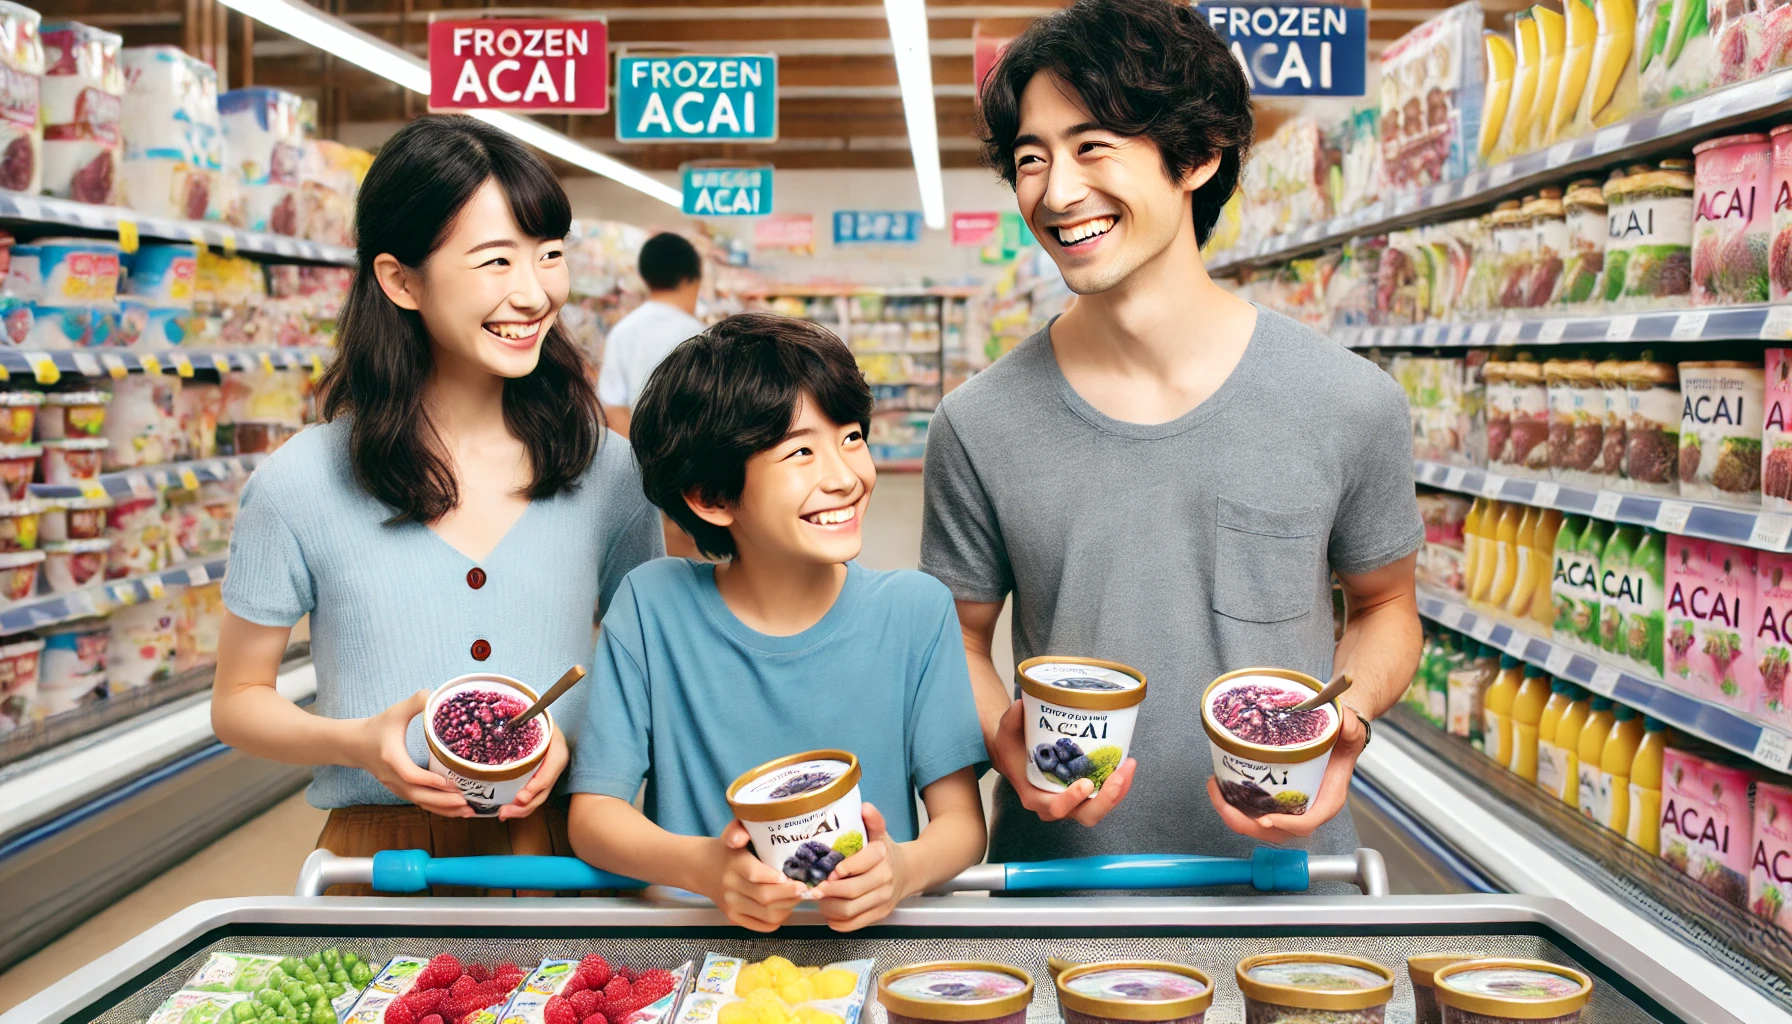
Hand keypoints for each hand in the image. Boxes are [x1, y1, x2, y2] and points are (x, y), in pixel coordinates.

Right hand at [352, 690, 469, 816]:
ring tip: (468, 811)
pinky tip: (455, 809)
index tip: (450, 783)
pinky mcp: (399, 790)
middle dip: (443, 801)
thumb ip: (416, 701)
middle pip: (418, 795)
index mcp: (391, 758)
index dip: (429, 781)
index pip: (410, 775)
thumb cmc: (377, 727)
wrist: (354, 745)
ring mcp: (394, 786)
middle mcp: (392, 776)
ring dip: (443, 809)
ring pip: (420, 803)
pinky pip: (419, 802)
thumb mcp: (396, 711)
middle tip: (467, 803)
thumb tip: (437, 694)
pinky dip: (437, 808)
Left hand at [500, 726, 566, 819]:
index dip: (534, 788)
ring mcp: (549, 773)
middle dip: (524, 806)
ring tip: (503, 814)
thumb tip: (502, 728)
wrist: (543, 716)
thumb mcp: (534, 720)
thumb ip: (521, 724)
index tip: (519, 798)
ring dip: (522, 810)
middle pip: (543, 792)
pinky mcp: (541, 777)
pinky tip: (508, 808)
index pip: (548, 774)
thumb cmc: (537, 718)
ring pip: (539, 798)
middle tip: (504, 812)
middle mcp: (556, 766)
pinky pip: (534, 795)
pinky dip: (522, 805)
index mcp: (557, 752)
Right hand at [705, 820, 805, 932]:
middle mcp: (732, 886)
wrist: (703, 868)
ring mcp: (732, 905)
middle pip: (765, 896)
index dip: (774, 877)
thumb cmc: (727, 850)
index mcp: (735, 863)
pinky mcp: (735, 917)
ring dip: (788, 907)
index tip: (790, 875)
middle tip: (805, 887)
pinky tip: (785, 907)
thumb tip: (739, 837)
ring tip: (797, 896)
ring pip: (767, 913)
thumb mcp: (733, 833)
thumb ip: (738, 829)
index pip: (754, 873)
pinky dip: (779, 919)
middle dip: (790, 894)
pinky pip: (763, 925)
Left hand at [812, 803, 905, 930]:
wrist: (908, 872)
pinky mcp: (880, 915)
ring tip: (818, 898)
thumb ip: (872, 820)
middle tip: (813, 888)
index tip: (827, 871)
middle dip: (827, 892)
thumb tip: (864, 807)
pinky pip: (853, 925)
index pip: (860, 864)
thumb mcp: (879, 833)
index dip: (840, 871)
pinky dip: (836, 921)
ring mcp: (883, 900)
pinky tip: (828, 912)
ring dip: (828, 907)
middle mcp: (885, 879)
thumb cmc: (884, 852)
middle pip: (851, 891)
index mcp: (882, 856)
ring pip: (850, 910)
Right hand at [990, 699, 1135, 826]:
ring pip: (1100, 807)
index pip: (1056, 808)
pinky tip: (1126, 765)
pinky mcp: (1085, 795)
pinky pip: (1105, 797)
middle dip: (1108, 799)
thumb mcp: (1006, 735)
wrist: (1017, 756)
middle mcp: (1056, 805)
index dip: (1072, 800)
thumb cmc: (1012, 749)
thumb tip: (1021, 705)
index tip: (1086, 784)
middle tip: (1120, 776)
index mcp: (1036, 797)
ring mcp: (1073, 803)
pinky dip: (1119, 784)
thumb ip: (1011, 720)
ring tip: (1129, 766)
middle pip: (1087, 815)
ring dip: (1119, 791)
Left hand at [1208, 706, 1367, 842]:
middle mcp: (1309, 808)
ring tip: (1215, 789)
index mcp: (1328, 799)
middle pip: (1276, 831)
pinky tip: (1221, 788)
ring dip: (1234, 815)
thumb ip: (1348, 726)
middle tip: (1222, 800)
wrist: (1338, 736)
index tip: (1264, 819)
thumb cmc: (1343, 737)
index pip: (1307, 822)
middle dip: (1244, 822)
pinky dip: (1235, 807)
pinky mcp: (1278, 799)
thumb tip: (1342, 722)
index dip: (1285, 824)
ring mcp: (1292, 807)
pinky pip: (1255, 813)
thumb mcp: (1349, 729)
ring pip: (1260, 826)